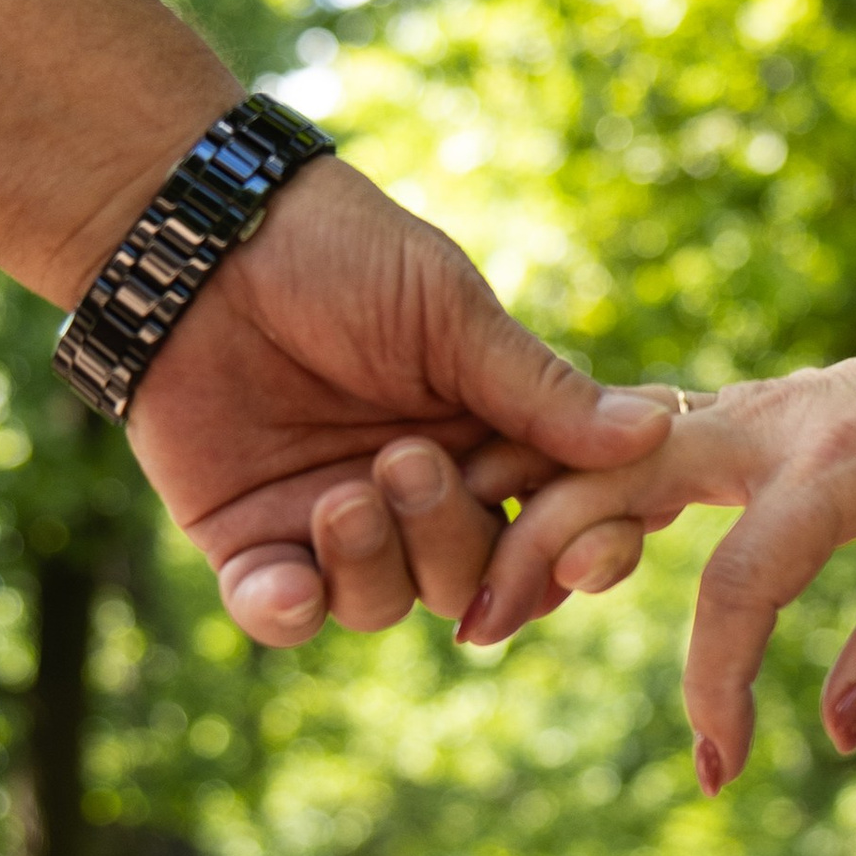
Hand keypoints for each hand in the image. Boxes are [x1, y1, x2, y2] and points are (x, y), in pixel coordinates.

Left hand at [126, 156, 673, 643]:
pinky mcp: (250, 540)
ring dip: (373, 563)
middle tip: (406, 461)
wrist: (201, 240)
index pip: (559, 524)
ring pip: (387, 605)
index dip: (578, 548)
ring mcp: (336, 523)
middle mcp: (423, 494)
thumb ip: (538, 388)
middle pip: (476, 578)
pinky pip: (284, 614)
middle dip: (451, 538)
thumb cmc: (337, 251)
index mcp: (489, 437)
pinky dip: (288, 610)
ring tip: (342, 496)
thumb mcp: (449, 312)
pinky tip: (285, 582)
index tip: (579, 547)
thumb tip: (654, 433)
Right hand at [461, 254, 855, 780]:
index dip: (720, 679)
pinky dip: (560, 495)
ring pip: (605, 453)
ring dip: (530, 519)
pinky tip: (511, 560)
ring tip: (472, 606)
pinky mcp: (721, 422)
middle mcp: (773, 422)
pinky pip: (624, 454)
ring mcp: (738, 411)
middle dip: (545, 553)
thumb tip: (834, 729)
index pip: (749, 575)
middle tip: (478, 638)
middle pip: (625, 478)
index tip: (722, 767)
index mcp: (848, 459)